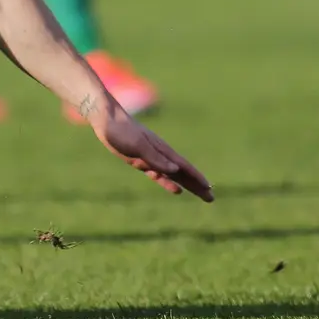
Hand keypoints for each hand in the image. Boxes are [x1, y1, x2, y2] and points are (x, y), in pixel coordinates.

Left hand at [91, 106, 214, 201]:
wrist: (107, 120)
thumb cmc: (122, 131)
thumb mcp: (139, 146)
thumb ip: (156, 158)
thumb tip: (175, 170)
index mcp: (163, 150)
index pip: (184, 167)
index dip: (197, 178)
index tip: (209, 188)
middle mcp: (161, 155)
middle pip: (183, 173)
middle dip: (197, 185)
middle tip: (211, 198)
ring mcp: (152, 158)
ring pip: (174, 175)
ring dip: (187, 186)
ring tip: (201, 195)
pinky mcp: (141, 160)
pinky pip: (159, 175)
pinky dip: (168, 182)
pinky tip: (176, 189)